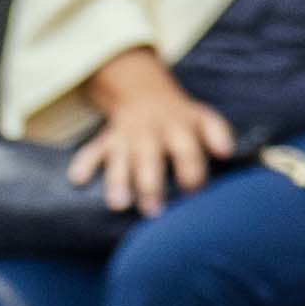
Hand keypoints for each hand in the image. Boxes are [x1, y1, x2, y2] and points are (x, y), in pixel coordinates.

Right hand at [77, 59, 231, 215]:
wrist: (143, 94)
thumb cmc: (181, 118)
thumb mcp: (204, 118)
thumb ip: (218, 133)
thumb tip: (227, 152)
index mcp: (178, 128)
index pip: (187, 150)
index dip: (191, 171)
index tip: (192, 192)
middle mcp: (150, 133)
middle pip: (150, 159)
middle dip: (151, 185)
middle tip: (153, 212)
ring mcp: (125, 137)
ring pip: (120, 159)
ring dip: (118, 181)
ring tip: (119, 205)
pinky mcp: (105, 140)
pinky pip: (91, 151)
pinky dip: (83, 163)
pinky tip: (77, 179)